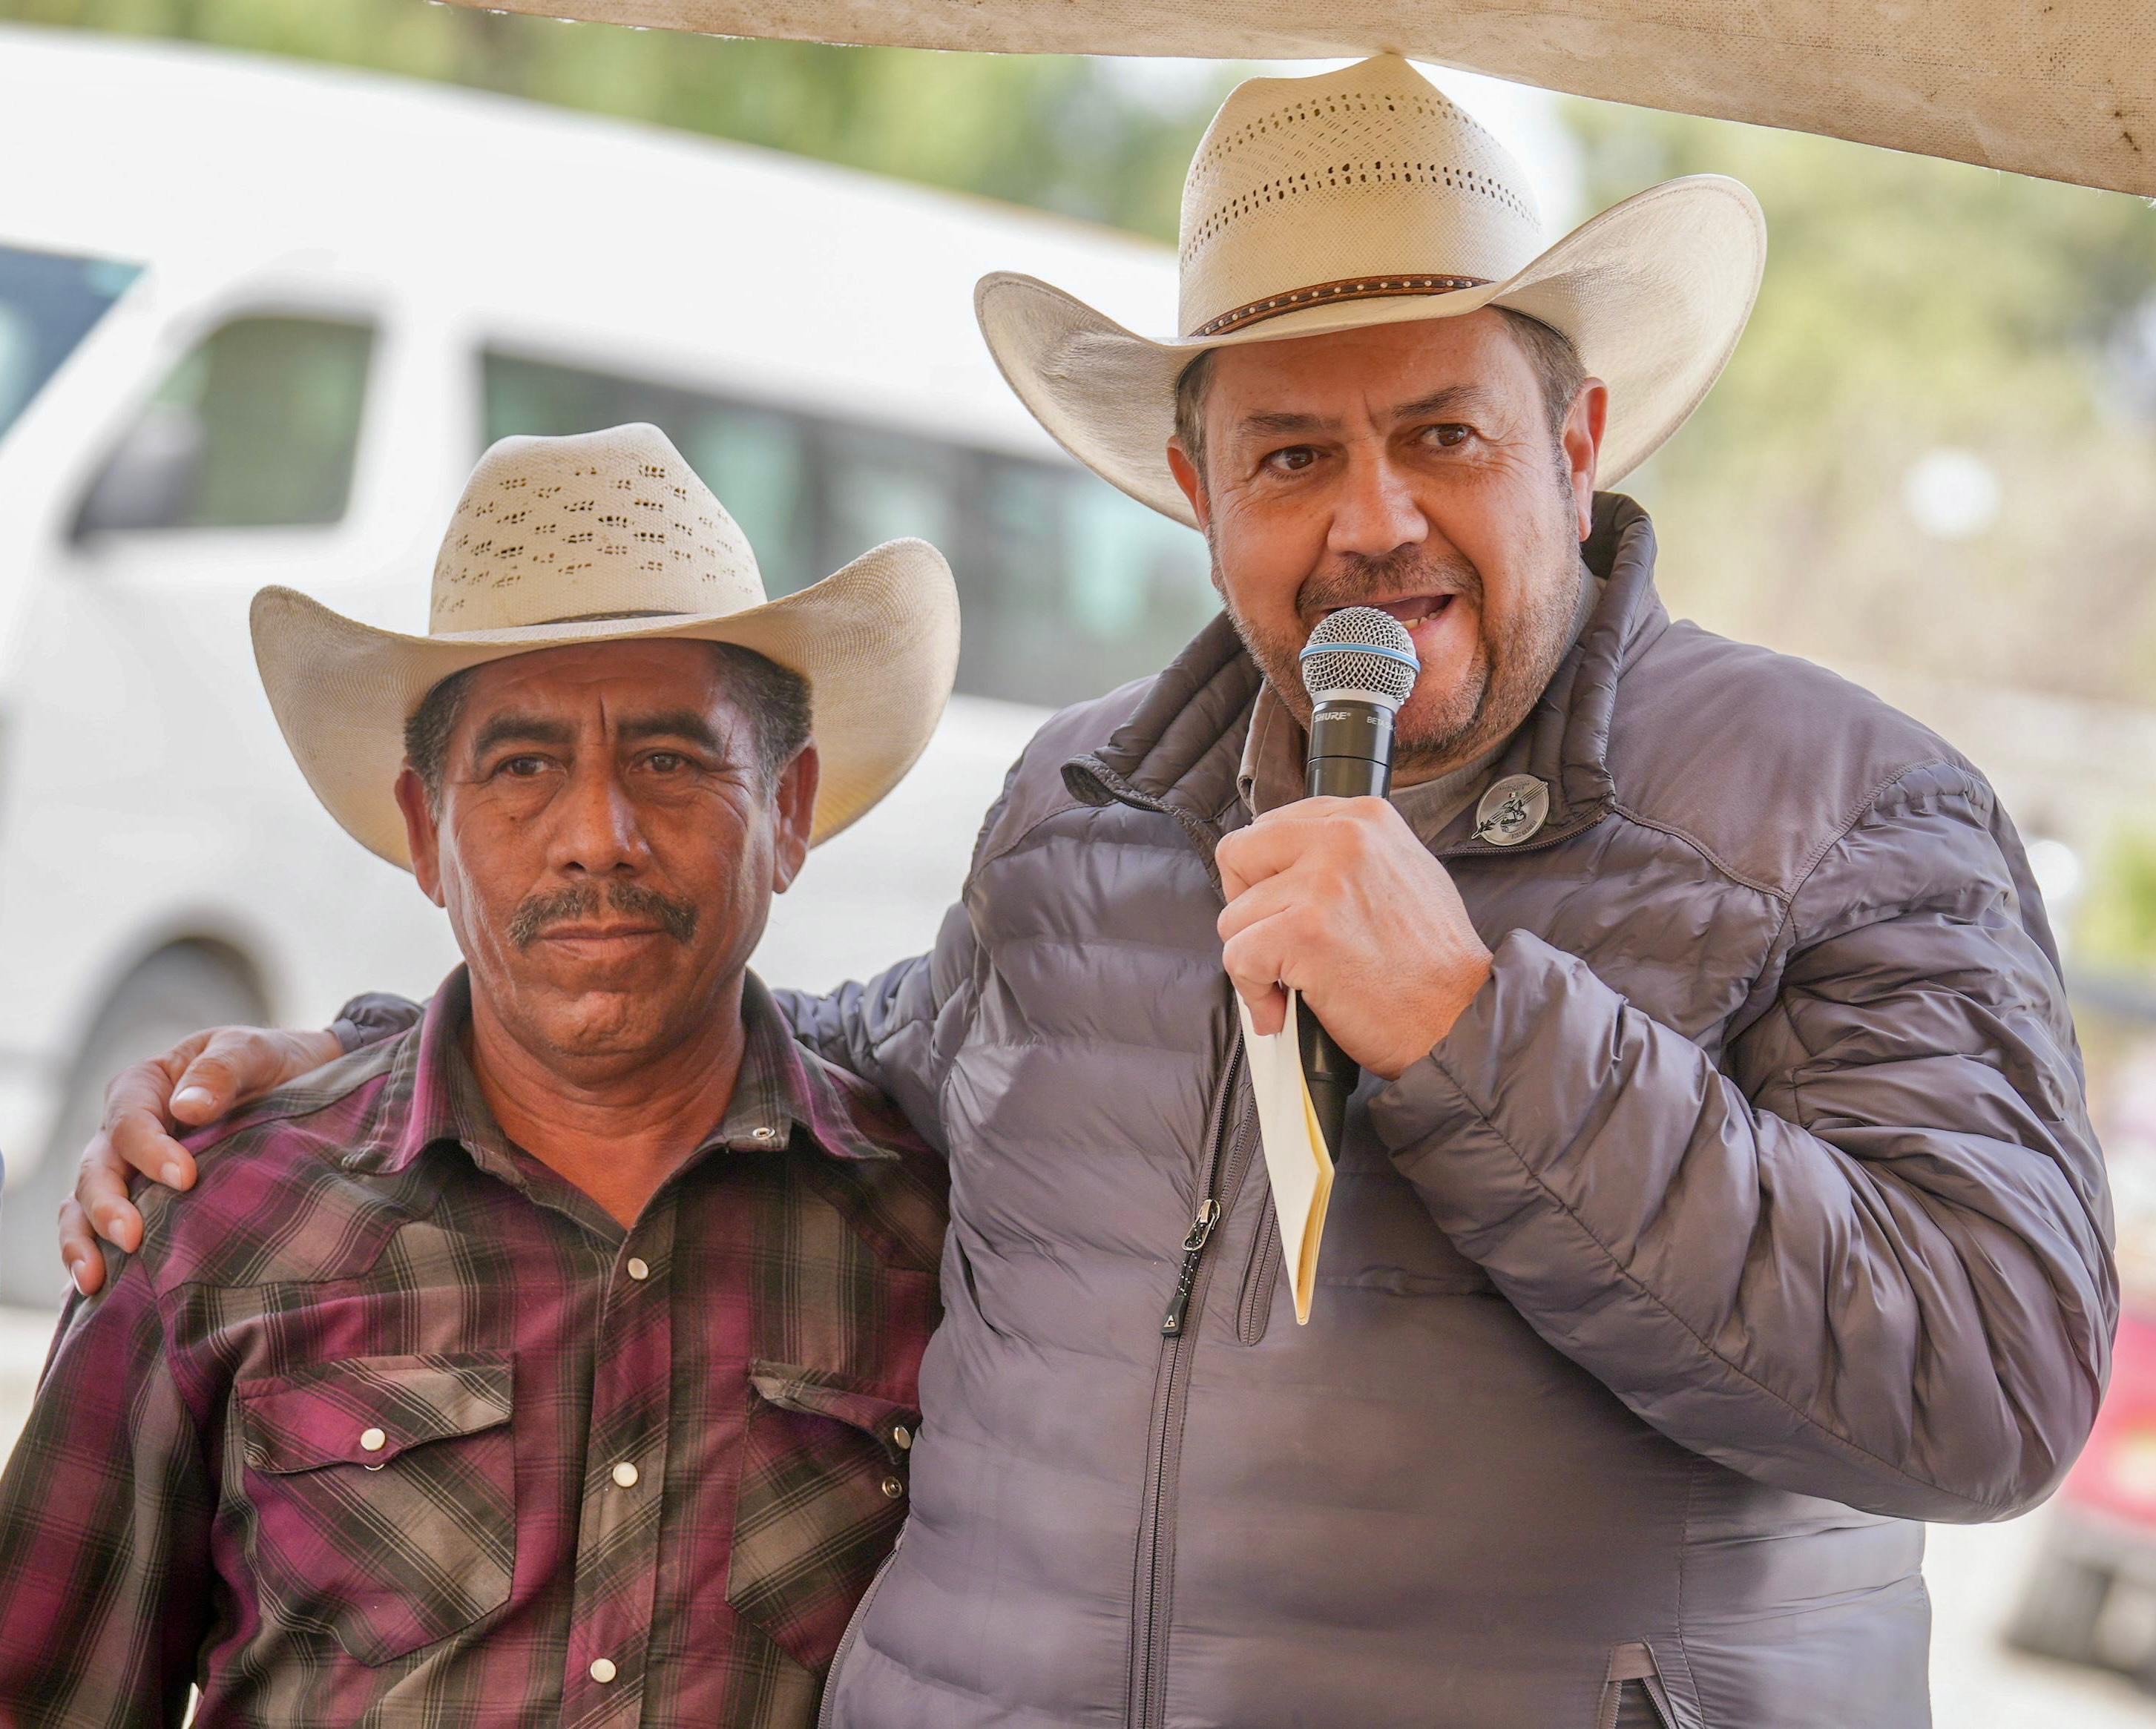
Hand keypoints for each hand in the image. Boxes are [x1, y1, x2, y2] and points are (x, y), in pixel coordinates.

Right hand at [59, 1025, 345, 1294]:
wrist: (301, 1080)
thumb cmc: (270, 1061)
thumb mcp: (251, 1050)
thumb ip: (221, 1071)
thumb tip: (188, 1107)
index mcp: (144, 1087)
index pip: (129, 1122)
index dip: (148, 1151)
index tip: (184, 1179)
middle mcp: (126, 1131)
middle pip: (95, 1171)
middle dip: (105, 1207)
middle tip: (131, 1239)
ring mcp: (131, 1171)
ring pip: (85, 1207)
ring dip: (84, 1243)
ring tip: (94, 1280)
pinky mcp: (147, 1202)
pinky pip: (107, 1233)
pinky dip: (97, 1259)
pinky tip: (99, 1296)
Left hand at [1215, 797, 1492, 1080]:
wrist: (1458, 1015)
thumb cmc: (1433, 959)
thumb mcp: (1402, 871)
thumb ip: (1346, 854)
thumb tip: (1288, 862)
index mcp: (1363, 816)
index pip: (1271, 825)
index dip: (1265, 876)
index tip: (1281, 908)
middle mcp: (1342, 836)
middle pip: (1238, 854)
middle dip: (1245, 906)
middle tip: (1273, 941)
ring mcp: (1321, 882)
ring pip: (1234, 915)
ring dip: (1254, 958)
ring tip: (1293, 982)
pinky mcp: (1304, 931)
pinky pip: (1239, 957)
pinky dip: (1253, 991)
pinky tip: (1282, 1008)